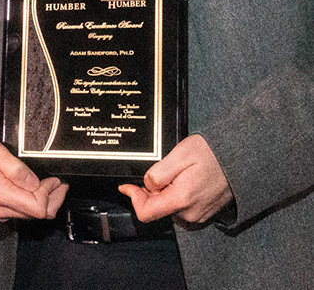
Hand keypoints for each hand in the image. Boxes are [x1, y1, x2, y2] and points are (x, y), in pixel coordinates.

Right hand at [0, 134, 67, 220]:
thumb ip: (16, 169)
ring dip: (44, 202)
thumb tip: (35, 183)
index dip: (50, 194)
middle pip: (36, 215)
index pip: (37, 207)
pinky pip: (19, 212)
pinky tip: (35, 190)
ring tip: (51, 186)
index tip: (55, 180)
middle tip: (60, 185)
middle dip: (53, 200)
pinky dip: (32, 203)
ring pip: (29, 215)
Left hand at [118, 134, 232, 223]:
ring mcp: (199, 214)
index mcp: (182, 199)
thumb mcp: (179, 154)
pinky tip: (184, 178)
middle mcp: (190, 213)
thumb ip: (159, 173)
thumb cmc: (212, 154)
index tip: (126, 186)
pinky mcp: (204, 212)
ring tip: (177, 172)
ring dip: (164, 191)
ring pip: (169, 206)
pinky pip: (182, 206)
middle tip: (159, 171)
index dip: (133, 198)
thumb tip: (147, 185)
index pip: (146, 213)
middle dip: (150, 191)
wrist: (240, 158)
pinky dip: (176, 194)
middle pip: (156, 208)